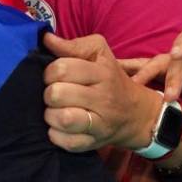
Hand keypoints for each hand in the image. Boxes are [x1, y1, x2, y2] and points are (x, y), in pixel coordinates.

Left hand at [43, 32, 161, 152]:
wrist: (135, 113)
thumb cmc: (110, 79)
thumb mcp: (99, 54)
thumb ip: (73, 45)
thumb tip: (46, 38)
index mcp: (102, 73)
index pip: (63, 68)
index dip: (50, 71)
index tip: (54, 76)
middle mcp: (103, 98)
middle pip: (57, 94)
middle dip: (49, 93)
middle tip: (55, 94)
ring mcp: (100, 123)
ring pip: (62, 119)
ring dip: (50, 115)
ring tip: (55, 111)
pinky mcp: (94, 143)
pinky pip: (66, 142)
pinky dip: (56, 135)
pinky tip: (59, 127)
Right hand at [120, 26, 181, 111]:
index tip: (175, 54)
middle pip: (171, 59)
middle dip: (168, 76)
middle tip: (168, 96)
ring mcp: (172, 66)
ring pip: (153, 66)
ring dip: (142, 76)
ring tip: (129, 87)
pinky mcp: (163, 79)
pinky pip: (145, 75)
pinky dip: (129, 76)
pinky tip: (112, 79)